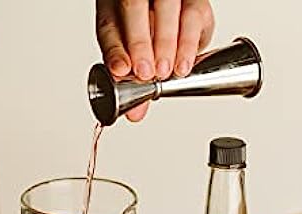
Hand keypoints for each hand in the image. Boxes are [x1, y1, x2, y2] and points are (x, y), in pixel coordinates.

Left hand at [96, 0, 214, 121]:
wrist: (168, 15)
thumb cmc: (147, 37)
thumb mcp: (137, 56)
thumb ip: (133, 81)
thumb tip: (135, 114)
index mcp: (113, 8)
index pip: (108, 27)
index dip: (114, 50)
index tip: (121, 71)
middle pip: (134, 7)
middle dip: (140, 44)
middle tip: (146, 73)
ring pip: (166, 8)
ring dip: (166, 44)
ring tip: (165, 72)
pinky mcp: (193, 1)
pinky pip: (193, 16)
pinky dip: (189, 43)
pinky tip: (183, 64)